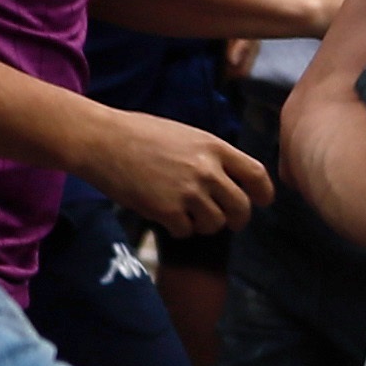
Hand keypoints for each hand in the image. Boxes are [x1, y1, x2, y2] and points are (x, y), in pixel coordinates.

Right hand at [80, 111, 272, 235]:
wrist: (102, 140)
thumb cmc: (138, 133)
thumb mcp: (185, 135)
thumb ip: (210, 155)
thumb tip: (229, 177)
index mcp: (214, 147)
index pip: (256, 175)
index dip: (263, 193)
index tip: (261, 201)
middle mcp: (207, 170)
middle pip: (241, 208)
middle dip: (236, 219)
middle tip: (226, 221)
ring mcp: (188, 192)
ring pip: (214, 224)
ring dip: (203, 224)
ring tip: (185, 213)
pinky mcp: (167, 210)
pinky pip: (186, 232)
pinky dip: (178, 229)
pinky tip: (165, 217)